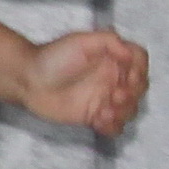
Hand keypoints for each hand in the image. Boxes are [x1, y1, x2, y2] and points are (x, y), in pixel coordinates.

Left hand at [20, 28, 150, 135]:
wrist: (28, 80)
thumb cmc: (52, 57)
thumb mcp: (81, 41)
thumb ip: (110, 41)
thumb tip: (130, 55)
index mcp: (112, 58)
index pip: (140, 62)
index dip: (140, 70)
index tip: (128, 76)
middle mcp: (112, 77)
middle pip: (139, 89)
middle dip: (132, 95)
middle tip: (114, 95)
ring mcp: (104, 98)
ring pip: (130, 110)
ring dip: (123, 112)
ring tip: (104, 110)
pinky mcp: (94, 116)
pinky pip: (115, 127)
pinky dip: (112, 126)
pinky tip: (99, 121)